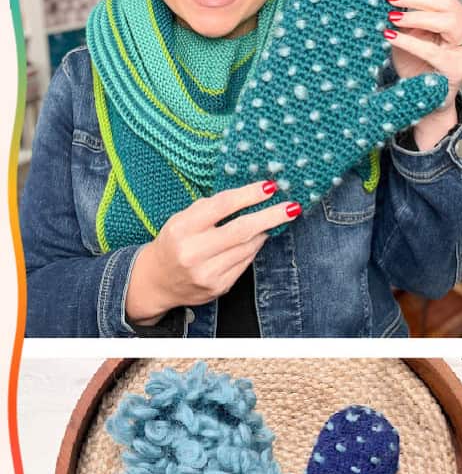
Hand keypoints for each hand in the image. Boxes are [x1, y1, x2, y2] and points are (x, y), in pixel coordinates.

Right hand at [124, 180, 298, 322]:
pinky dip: (254, 248)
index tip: (270, 186)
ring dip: (265, 231)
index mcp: (181, 228)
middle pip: (242, 230)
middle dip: (271, 216)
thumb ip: (211, 207)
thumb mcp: (182, 219)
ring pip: (248, 247)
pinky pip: (246, 262)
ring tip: (275, 219)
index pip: (221, 206)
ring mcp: (207, 273)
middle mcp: (193, 252)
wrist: (157, 282)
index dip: (249, 195)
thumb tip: (252, 193)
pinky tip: (257, 238)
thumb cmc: (174, 242)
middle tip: (292, 206)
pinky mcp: (218, 287)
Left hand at [384, 0, 461, 145]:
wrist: (425, 99)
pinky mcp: (457, 68)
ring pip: (448, 22)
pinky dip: (411, 42)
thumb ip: (403, 14)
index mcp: (457, 15)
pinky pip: (434, 51)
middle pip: (445, 2)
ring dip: (416, 16)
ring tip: (391, 17)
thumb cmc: (416, 63)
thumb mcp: (408, 33)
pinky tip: (391, 36)